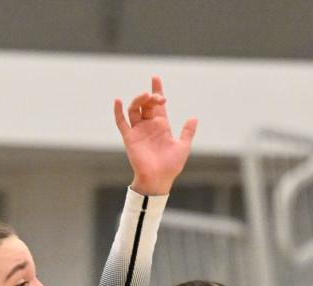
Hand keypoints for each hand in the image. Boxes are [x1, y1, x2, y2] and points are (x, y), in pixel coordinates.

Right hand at [114, 76, 196, 195]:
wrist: (159, 180)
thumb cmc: (171, 166)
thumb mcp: (183, 147)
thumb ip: (187, 132)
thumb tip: (194, 118)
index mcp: (162, 125)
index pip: (158, 104)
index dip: (157, 90)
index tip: (155, 78)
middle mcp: (149, 125)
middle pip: (147, 104)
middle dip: (151, 97)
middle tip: (158, 97)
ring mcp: (138, 131)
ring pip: (134, 109)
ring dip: (138, 100)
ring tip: (145, 96)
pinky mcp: (130, 138)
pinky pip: (121, 123)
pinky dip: (118, 112)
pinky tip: (118, 101)